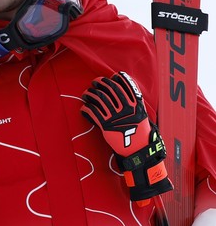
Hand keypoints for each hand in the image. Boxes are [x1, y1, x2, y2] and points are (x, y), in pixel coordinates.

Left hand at [81, 71, 172, 201]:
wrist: (137, 149)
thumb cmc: (139, 131)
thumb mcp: (141, 114)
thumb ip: (134, 102)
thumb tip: (124, 88)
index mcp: (135, 104)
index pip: (125, 85)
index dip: (117, 79)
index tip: (112, 76)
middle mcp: (125, 108)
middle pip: (110, 89)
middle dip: (100, 83)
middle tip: (95, 82)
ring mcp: (115, 116)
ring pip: (99, 98)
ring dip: (90, 94)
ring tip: (87, 93)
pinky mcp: (106, 125)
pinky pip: (93, 112)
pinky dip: (86, 108)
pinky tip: (84, 107)